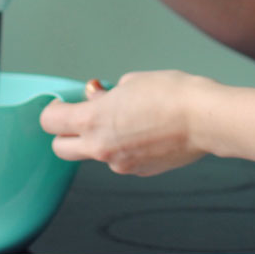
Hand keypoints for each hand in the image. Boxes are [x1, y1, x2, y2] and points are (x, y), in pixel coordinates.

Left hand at [40, 70, 207, 176]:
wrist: (204, 119)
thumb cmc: (171, 95)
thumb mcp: (131, 81)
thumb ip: (107, 94)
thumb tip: (98, 97)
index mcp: (94, 121)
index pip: (51, 122)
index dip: (53, 110)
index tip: (61, 104)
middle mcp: (102, 148)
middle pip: (61, 149)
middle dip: (65, 133)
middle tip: (80, 117)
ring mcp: (121, 165)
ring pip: (95, 155)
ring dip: (100, 139)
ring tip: (126, 119)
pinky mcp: (141, 172)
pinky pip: (121, 160)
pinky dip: (124, 147)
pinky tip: (145, 131)